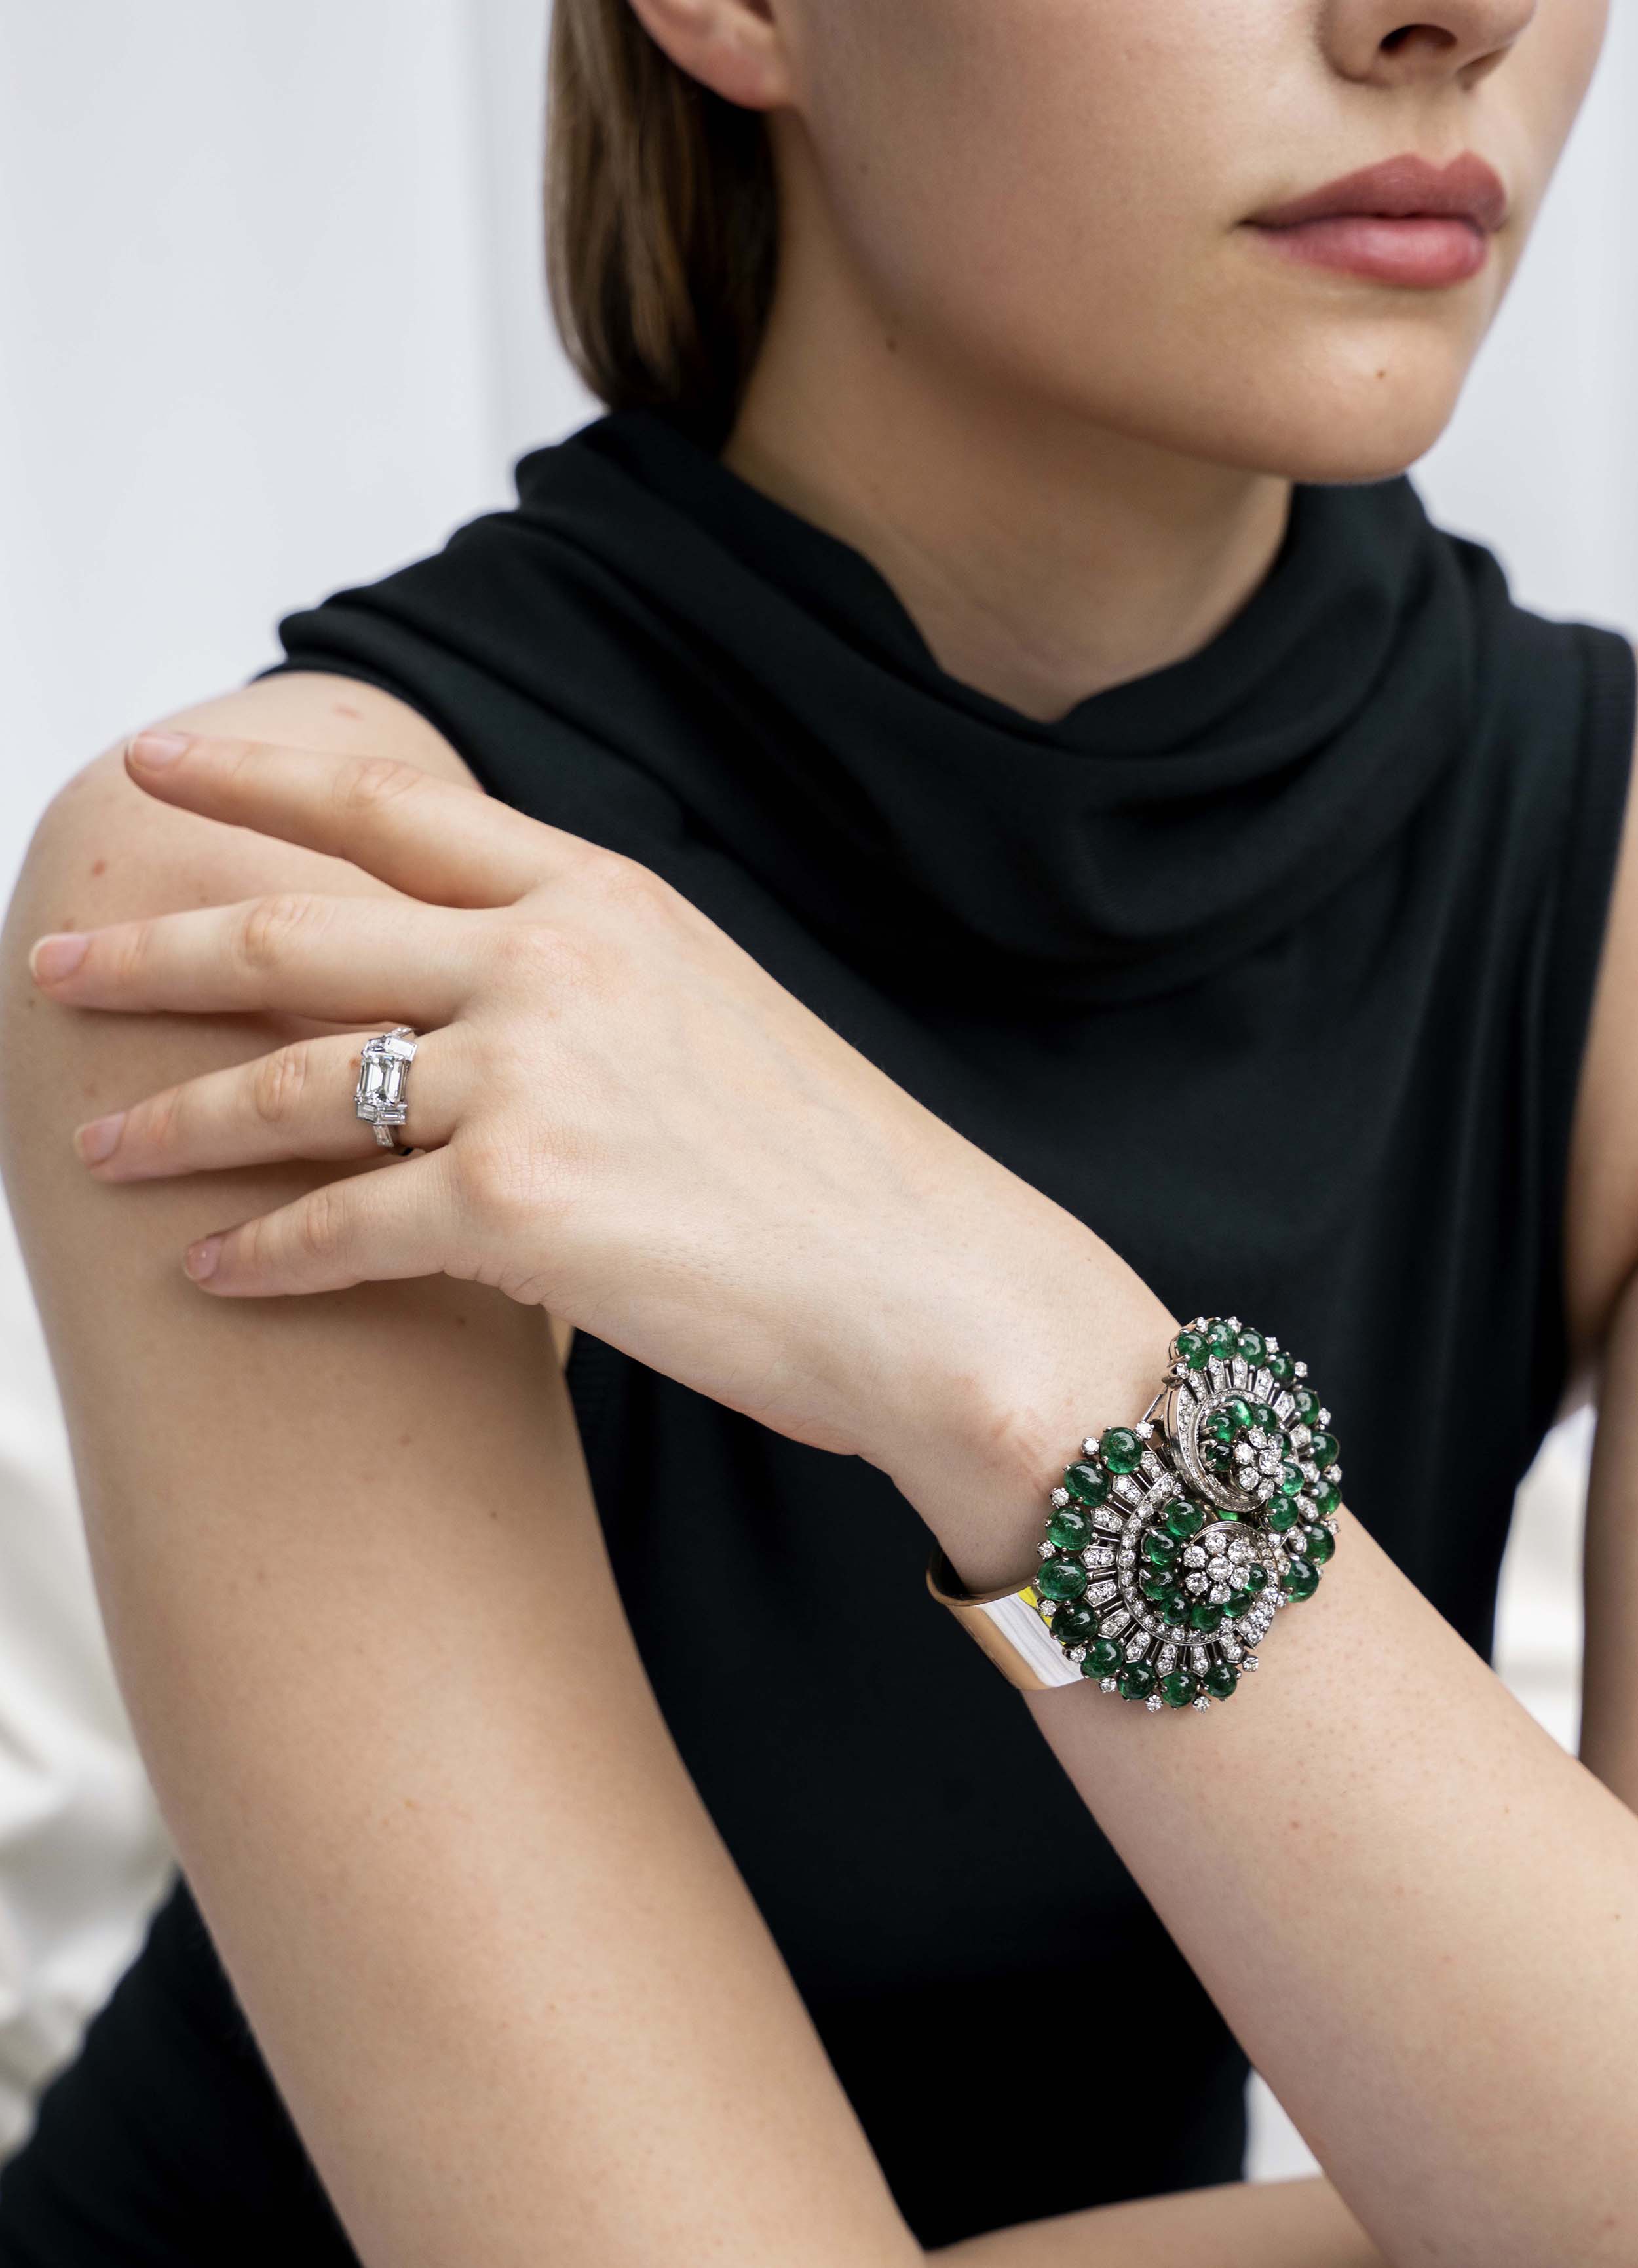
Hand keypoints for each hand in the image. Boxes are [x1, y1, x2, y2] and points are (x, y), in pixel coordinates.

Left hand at [30, 731, 1141, 1506]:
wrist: (933, 1288)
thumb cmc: (837, 1173)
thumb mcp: (711, 1011)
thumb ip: (582, 975)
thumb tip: (464, 991)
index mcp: (605, 899)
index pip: (394, 809)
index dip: (259, 779)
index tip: (158, 761)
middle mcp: (555, 963)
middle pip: (299, 931)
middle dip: (157, 950)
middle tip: (59, 962)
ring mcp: (532, 1078)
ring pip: (294, 1085)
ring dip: (176, 1118)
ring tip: (100, 1146)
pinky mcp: (517, 1207)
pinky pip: (337, 1229)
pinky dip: (260, 1254)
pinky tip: (210, 1270)